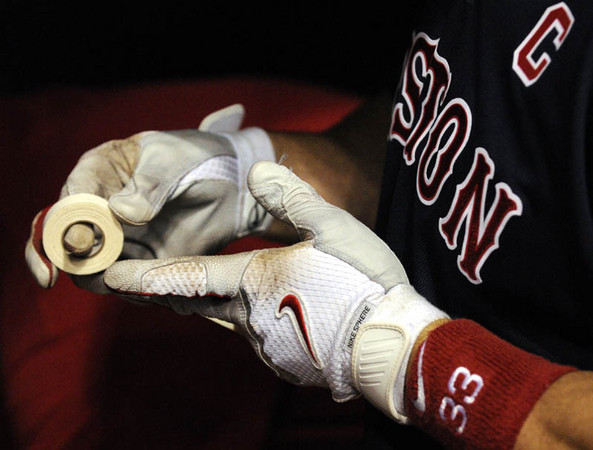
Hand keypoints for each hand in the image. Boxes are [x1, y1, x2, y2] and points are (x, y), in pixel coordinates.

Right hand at [25, 105, 274, 292]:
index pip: (72, 198)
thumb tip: (122, 213)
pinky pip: (123, 281)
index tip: (80, 241)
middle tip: (86, 272)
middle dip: (71, 258)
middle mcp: (99, 207)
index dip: (68, 221)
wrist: (234, 185)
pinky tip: (147, 289)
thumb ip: (150, 186)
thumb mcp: (175, 161)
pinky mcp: (139, 261)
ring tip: (123, 282)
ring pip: (90, 267)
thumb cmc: (199, 159)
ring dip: (99, 279)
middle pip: (67, 238)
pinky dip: (129, 288)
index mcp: (99, 171)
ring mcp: (117, 238)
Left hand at [104, 161, 448, 421]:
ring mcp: (265, 343)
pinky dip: (244, 320)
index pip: (185, 276)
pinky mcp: (285, 361)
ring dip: (203, 305)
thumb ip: (290, 196)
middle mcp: (248, 316)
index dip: (144, 276)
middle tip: (135, 285)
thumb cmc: (361, 280)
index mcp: (252, 280)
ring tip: (189, 293)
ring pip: (224, 319)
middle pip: (194, 302)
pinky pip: (254, 335)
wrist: (390, 341)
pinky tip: (256, 314)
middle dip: (161, 292)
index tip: (109, 276)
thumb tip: (255, 169)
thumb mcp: (332, 226)